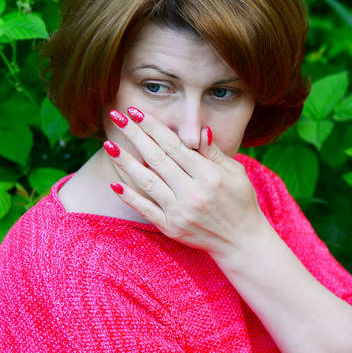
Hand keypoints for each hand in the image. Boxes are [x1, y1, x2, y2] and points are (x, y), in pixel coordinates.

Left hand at [104, 108, 270, 261]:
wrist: (242, 241)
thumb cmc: (240, 201)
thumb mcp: (236, 172)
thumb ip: (214, 152)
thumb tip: (200, 130)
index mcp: (209, 175)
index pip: (174, 145)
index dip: (153, 127)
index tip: (135, 112)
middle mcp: (193, 192)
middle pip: (157, 159)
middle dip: (134, 135)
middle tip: (117, 117)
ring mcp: (180, 211)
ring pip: (147, 181)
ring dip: (125, 162)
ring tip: (109, 145)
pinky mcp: (172, 227)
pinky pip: (146, 209)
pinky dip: (130, 197)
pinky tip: (115, 183)